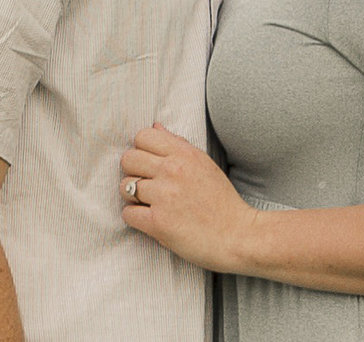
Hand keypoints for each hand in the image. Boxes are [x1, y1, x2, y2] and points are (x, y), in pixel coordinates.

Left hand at [120, 124, 256, 273]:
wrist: (238, 235)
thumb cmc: (222, 201)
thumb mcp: (204, 164)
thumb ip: (178, 145)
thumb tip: (155, 127)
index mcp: (184, 154)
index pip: (143, 136)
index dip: (142, 150)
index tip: (149, 164)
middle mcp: (172, 170)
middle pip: (128, 159)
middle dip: (133, 172)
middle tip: (147, 185)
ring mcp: (164, 196)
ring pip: (125, 187)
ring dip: (133, 197)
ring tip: (150, 204)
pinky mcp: (158, 223)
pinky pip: (127, 213)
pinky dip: (136, 218)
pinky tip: (150, 219)